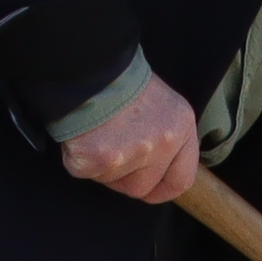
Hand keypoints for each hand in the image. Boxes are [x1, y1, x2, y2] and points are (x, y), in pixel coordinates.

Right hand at [60, 77, 200, 204]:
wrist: (90, 68)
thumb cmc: (124, 82)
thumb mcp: (164, 105)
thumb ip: (168, 138)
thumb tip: (161, 168)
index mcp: (180, 130)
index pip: (182, 180)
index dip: (163, 191)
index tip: (152, 192)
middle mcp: (160, 146)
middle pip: (142, 187)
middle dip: (125, 179)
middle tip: (113, 154)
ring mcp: (128, 156)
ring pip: (112, 181)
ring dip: (102, 166)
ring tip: (99, 134)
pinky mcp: (96, 160)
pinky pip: (86, 172)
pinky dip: (80, 159)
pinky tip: (83, 136)